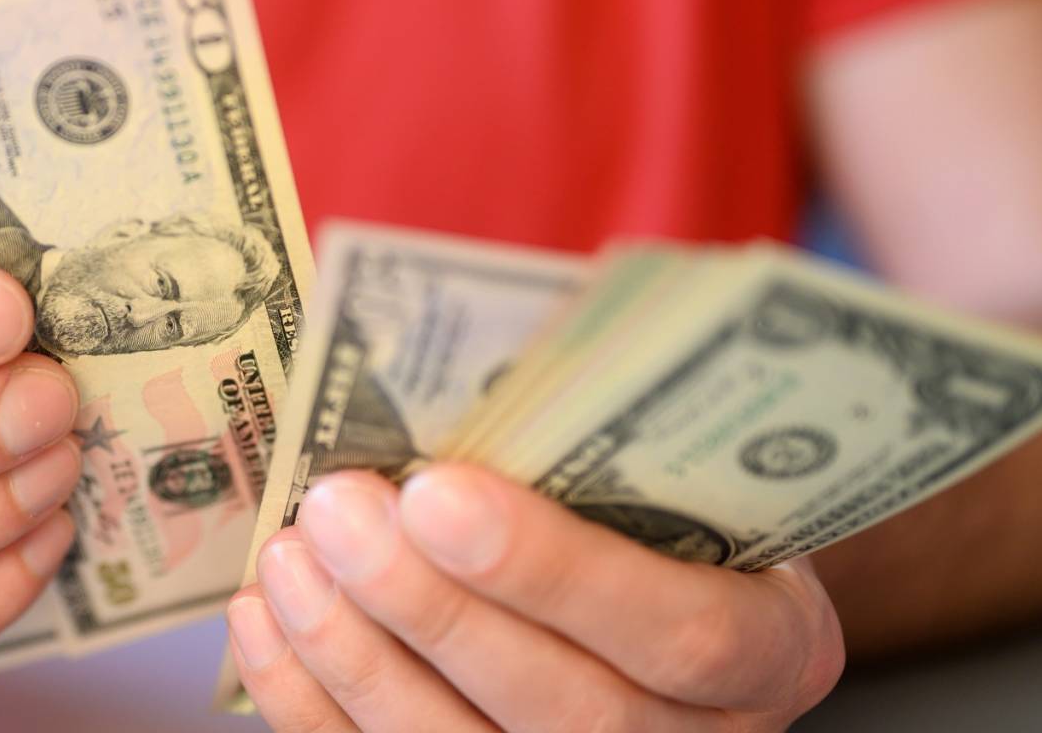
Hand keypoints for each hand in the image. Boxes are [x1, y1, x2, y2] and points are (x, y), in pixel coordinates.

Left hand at [229, 465, 845, 731]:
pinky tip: (266, 621)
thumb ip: (606, 432)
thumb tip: (463, 345)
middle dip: (430, 606)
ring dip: (358, 655)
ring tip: (291, 555)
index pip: (679, 633)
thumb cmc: (668, 500)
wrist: (673, 582)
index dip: (553, 569)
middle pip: (563, 709)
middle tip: (337, 508)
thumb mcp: (683, 461)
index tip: (437, 490)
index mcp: (775, 650)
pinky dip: (310, 704)